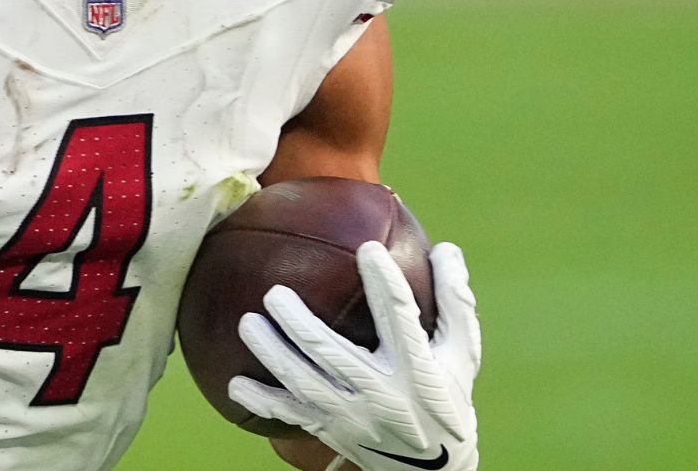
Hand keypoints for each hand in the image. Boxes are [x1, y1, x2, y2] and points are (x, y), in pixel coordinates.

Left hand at [230, 241, 480, 470]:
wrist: (436, 469)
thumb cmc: (447, 396)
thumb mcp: (463, 354)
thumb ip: (455, 302)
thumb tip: (447, 249)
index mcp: (418, 370)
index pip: (400, 320)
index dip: (386, 284)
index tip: (368, 249)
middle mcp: (384, 396)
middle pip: (333, 355)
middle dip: (299, 324)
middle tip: (274, 293)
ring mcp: (355, 418)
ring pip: (305, 384)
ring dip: (272, 354)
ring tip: (247, 323)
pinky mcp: (334, 433)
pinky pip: (292, 416)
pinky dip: (262, 401)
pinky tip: (235, 383)